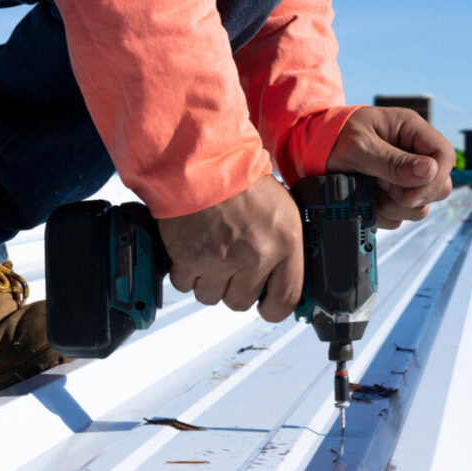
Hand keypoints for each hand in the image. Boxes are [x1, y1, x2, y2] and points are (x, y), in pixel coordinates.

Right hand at [158, 175, 302, 321]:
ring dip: (209, 281)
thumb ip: (286, 250)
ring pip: (211, 297)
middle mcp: (256, 254)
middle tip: (230, 263)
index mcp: (285, 243)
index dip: (272, 308)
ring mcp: (221, 259)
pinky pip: (186, 285)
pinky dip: (186, 272)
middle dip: (234, 287)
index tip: (265, 305)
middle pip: (242, 302)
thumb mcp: (283, 212)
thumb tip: (283, 282)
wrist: (203, 162)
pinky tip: (193, 249)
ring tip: (211, 252)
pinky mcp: (190, 259)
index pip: (285, 300)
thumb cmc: (242, 184)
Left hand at [326, 106, 454, 228]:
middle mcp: (411, 154)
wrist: (305, 149)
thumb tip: (430, 171)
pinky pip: (398, 217)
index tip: (409, 195)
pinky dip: (380, 214)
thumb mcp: (358, 146)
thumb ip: (393, 162)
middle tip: (382, 190)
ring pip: (419, 207)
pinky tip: (363, 198)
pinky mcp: (389, 196)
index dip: (434, 180)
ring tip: (368, 191)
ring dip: (393, 207)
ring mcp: (402, 178)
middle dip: (412, 197)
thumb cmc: (330, 137)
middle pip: (439, 187)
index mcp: (410, 131)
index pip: (444, 157)